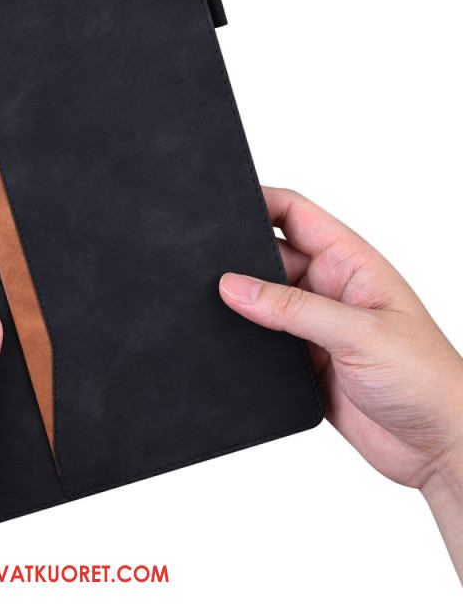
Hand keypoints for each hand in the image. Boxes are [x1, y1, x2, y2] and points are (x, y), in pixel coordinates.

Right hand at [219, 187, 462, 580]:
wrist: (439, 447)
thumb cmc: (429, 381)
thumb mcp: (360, 334)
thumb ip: (294, 308)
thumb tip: (234, 286)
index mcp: (352, 263)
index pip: (296, 214)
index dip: (262, 201)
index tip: (225, 206)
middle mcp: (330, 289)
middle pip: (270, 256)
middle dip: (239, 258)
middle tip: (209, 267)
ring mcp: (316, 326)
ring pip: (262, 300)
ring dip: (241, 303)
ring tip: (216, 307)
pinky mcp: (304, 362)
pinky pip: (262, 340)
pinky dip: (243, 339)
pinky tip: (231, 342)